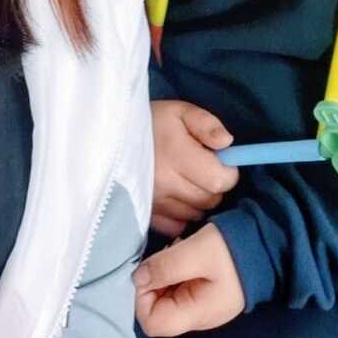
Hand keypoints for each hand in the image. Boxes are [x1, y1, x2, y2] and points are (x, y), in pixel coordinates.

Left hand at [133, 223, 244, 336]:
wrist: (269, 244)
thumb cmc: (233, 249)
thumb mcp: (197, 252)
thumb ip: (165, 266)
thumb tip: (137, 278)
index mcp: (196, 314)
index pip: (151, 323)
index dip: (141, 297)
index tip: (149, 270)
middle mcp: (197, 316)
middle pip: (157, 309)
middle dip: (153, 281)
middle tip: (166, 255)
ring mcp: (202, 305)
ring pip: (166, 296)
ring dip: (164, 272)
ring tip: (178, 250)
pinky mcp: (205, 292)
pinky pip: (179, 287)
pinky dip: (175, 270)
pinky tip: (185, 251)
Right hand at [150, 100, 238, 236]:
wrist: (110, 137)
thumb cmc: (150, 121)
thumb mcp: (180, 111)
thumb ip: (207, 124)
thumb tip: (227, 143)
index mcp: (176, 155)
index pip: (219, 180)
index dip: (227, 171)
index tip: (220, 161)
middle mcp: (165, 184)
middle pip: (210, 199)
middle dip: (214, 185)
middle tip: (202, 168)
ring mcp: (155, 203)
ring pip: (196, 214)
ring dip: (199, 200)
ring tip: (187, 179)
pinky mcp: (147, 215)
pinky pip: (177, 226)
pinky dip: (182, 214)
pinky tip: (177, 196)